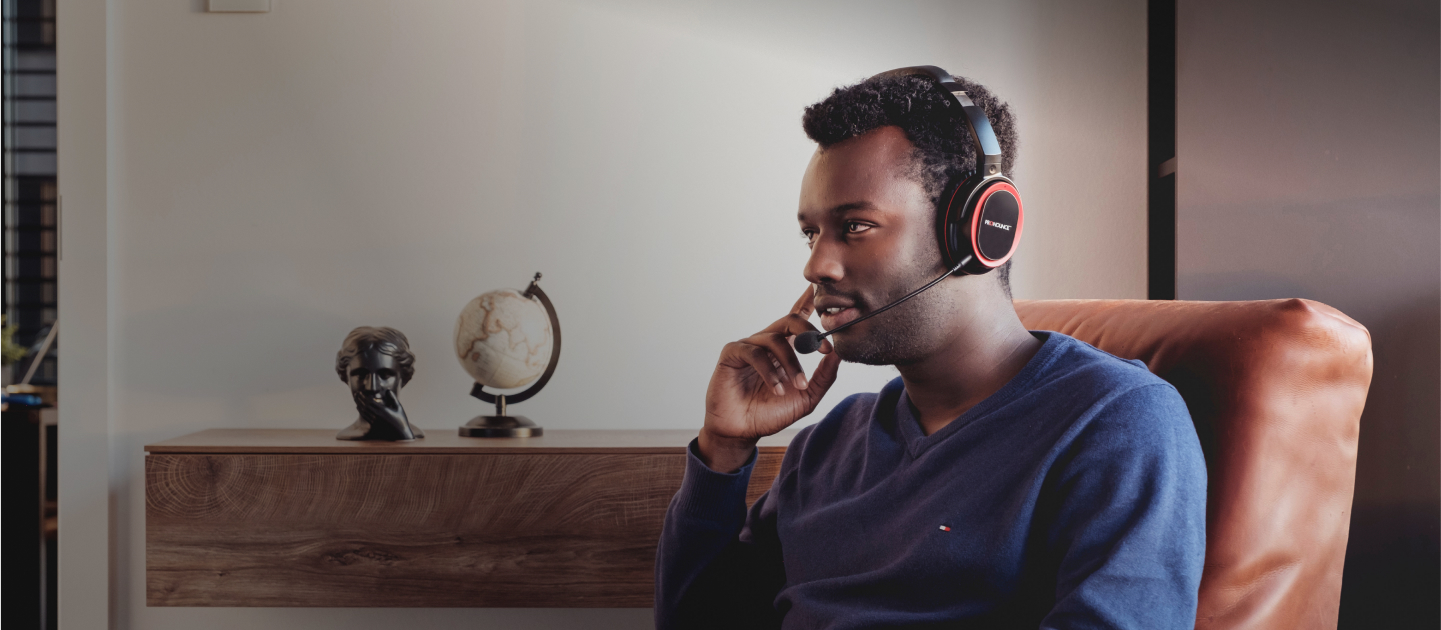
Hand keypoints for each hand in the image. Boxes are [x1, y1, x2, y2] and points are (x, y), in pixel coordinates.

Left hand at [354, 389, 414, 439]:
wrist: (400, 433)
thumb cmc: (401, 419)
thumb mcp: (399, 407)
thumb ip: (393, 398)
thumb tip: (388, 391)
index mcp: (382, 410)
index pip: (370, 402)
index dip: (364, 396)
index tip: (361, 392)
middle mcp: (377, 415)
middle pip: (364, 406)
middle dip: (359, 399)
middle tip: (356, 393)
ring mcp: (374, 421)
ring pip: (363, 411)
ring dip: (358, 404)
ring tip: (356, 399)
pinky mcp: (374, 425)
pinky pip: (365, 416)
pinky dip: (360, 411)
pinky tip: (358, 407)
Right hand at [699, 286, 841, 471]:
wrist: (742, 431)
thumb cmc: (770, 413)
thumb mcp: (806, 398)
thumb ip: (824, 378)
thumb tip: (838, 355)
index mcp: (784, 348)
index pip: (797, 317)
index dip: (808, 300)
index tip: (820, 287)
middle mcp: (767, 342)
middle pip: (790, 320)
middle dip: (810, 331)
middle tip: (825, 350)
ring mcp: (749, 346)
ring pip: (776, 339)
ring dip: (792, 363)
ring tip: (798, 385)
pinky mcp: (732, 353)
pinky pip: (755, 353)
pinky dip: (770, 371)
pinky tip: (777, 388)